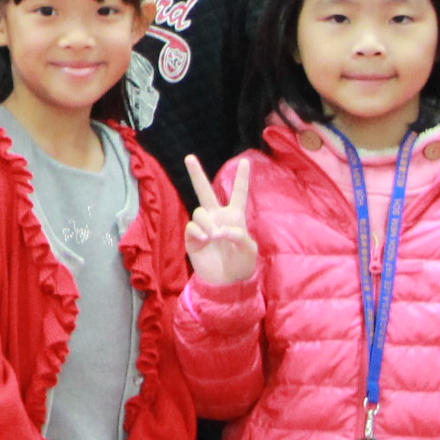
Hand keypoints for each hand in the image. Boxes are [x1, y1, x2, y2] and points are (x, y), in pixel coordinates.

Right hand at [182, 155, 258, 287]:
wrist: (226, 282)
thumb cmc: (242, 265)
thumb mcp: (250, 250)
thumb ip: (239, 236)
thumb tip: (219, 230)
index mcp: (235, 216)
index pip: (238, 193)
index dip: (242, 178)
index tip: (246, 161)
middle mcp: (218, 217)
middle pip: (205, 191)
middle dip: (196, 174)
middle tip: (189, 157)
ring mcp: (204, 226)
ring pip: (199, 211)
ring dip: (206, 222)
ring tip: (212, 236)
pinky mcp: (193, 237)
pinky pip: (192, 226)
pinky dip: (198, 231)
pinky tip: (205, 240)